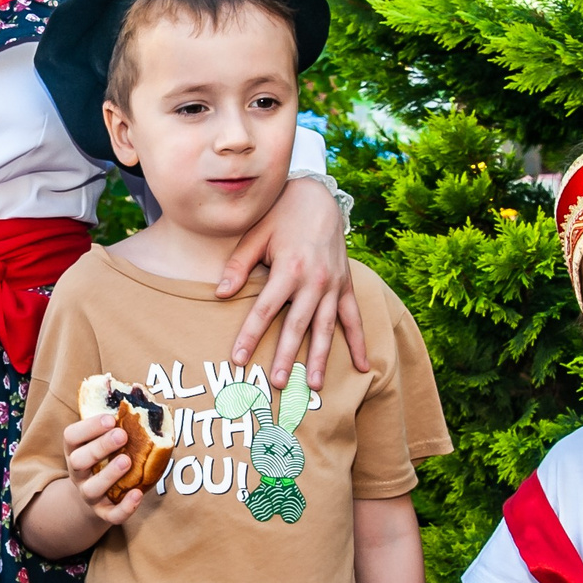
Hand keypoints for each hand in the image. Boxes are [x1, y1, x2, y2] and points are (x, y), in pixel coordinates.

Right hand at [62, 412, 145, 525]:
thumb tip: (147, 404)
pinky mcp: (103, 513)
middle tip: (122, 435)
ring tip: (128, 461)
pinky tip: (138, 495)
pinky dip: (124, 507)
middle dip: (100, 447)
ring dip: (109, 474)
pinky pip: (111, 515)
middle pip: (78, 461)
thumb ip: (117, 426)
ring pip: (92, 489)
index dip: (89, 427)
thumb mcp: (103, 441)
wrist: (99, 497)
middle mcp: (78, 473)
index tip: (111, 418)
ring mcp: (88, 494)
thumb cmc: (106, 459)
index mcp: (76, 450)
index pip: (71, 436)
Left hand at [217, 174, 370, 390]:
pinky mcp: (346, 285)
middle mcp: (314, 280)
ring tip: (312, 384)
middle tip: (277, 383)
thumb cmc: (281, 215)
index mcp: (289, 268)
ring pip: (326, 327)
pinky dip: (358, 342)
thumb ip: (239, 265)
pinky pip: (353, 318)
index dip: (250, 335)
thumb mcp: (255, 234)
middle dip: (286, 356)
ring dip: (319, 357)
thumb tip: (220, 293)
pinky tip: (362, 366)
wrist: (318, 197)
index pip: (265, 310)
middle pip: (297, 325)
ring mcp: (334, 285)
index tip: (239, 359)